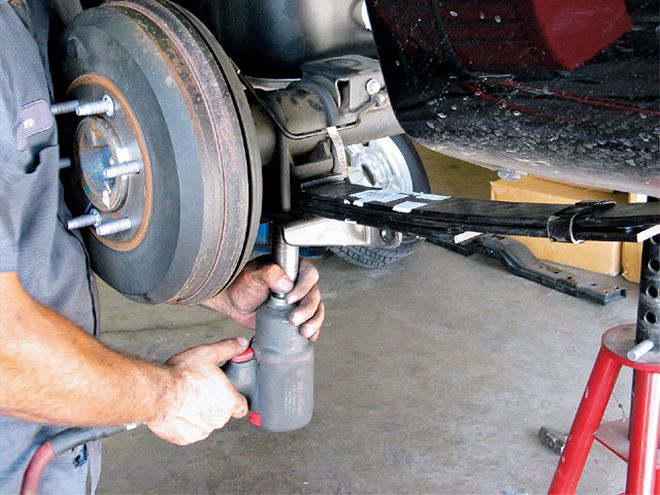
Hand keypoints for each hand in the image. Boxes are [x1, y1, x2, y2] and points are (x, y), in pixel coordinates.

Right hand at [147, 337, 248, 445]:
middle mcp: (218, 419)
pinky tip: (178, 409)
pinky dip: (185, 423)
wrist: (156, 394)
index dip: (235, 399)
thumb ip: (228, 348)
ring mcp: (201, 431)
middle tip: (201, 390)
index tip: (227, 394)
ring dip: (199, 413)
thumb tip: (240, 344)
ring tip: (187, 398)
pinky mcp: (185, 439)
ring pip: (205, 423)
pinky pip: (189, 431)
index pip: (241, 407)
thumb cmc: (181, 376)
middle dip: (213, 403)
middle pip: (222, 413)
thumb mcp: (207, 354)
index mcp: (228, 401)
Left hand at [203, 257, 323, 341]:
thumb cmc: (242, 285)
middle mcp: (298, 283)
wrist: (234, 303)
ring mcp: (299, 300)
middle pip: (314, 295)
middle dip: (308, 309)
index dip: (304, 287)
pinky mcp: (295, 314)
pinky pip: (310, 321)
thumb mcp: (254, 275)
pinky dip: (313, 329)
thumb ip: (269, 273)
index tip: (290, 299)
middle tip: (294, 319)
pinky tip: (310, 336)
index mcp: (292, 268)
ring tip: (304, 331)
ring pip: (316, 309)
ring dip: (313, 321)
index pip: (309, 275)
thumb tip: (286, 283)